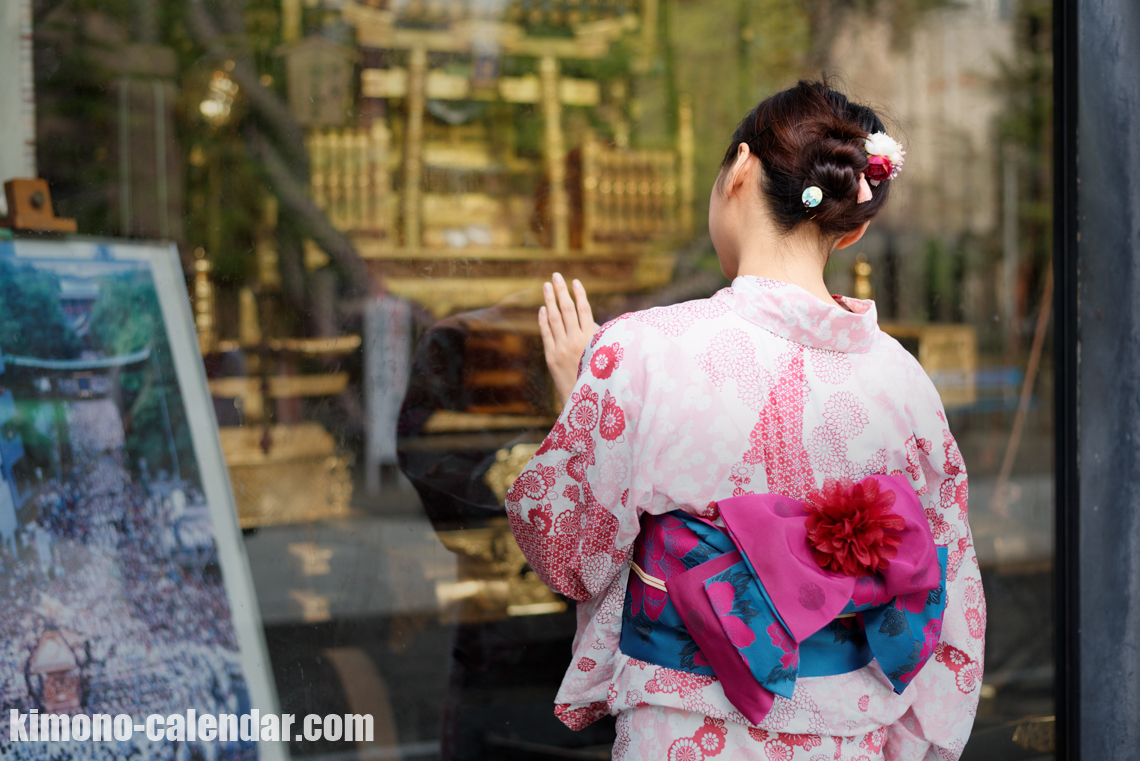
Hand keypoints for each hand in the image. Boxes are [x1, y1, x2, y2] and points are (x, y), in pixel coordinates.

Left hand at [538, 272, 598, 405]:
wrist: (586, 401)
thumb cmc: (599, 376)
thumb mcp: (604, 353)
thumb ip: (597, 334)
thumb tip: (588, 318)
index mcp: (591, 338)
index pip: (584, 309)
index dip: (579, 294)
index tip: (574, 281)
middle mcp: (576, 341)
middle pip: (566, 310)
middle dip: (561, 291)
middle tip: (556, 275)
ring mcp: (561, 349)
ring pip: (554, 319)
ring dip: (549, 300)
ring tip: (546, 286)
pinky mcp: (551, 357)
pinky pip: (546, 334)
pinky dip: (543, 321)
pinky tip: (542, 309)